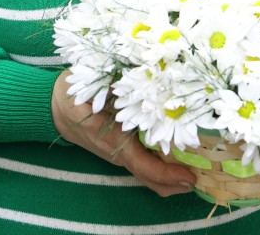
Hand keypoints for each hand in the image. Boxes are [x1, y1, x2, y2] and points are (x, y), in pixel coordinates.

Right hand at [51, 70, 194, 196]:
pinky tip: (180, 163)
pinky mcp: (122, 150)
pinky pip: (144, 167)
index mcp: (114, 139)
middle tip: (204, 179)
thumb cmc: (75, 93)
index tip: (190, 176)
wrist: (55, 108)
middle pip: (149, 177)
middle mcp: (119, 152)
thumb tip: (147, 77)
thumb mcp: (92, 85)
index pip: (143, 165)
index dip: (167, 174)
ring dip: (171, 178)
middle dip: (175, 183)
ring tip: (198, 173)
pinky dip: (162, 170)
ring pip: (147, 174)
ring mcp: (120, 154)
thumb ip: (117, 84)